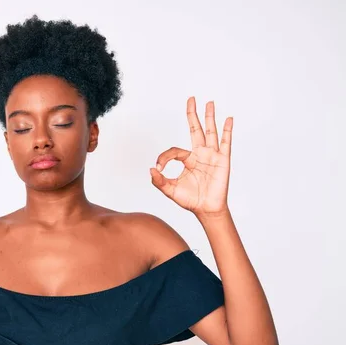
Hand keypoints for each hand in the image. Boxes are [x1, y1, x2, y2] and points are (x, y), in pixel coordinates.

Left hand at [149, 97, 232, 217]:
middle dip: (193, 114)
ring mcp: (212, 156)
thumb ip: (159, 181)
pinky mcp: (223, 160)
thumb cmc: (190, 200)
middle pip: (196, 129)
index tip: (159, 167)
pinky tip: (228, 119)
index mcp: (188, 160)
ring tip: (209, 102)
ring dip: (210, 117)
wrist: (206, 210)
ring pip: (210, 132)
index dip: (164, 158)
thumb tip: (151, 169)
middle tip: (191, 98)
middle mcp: (200, 154)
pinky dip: (227, 131)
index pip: (174, 150)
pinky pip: (226, 143)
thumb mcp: (170, 190)